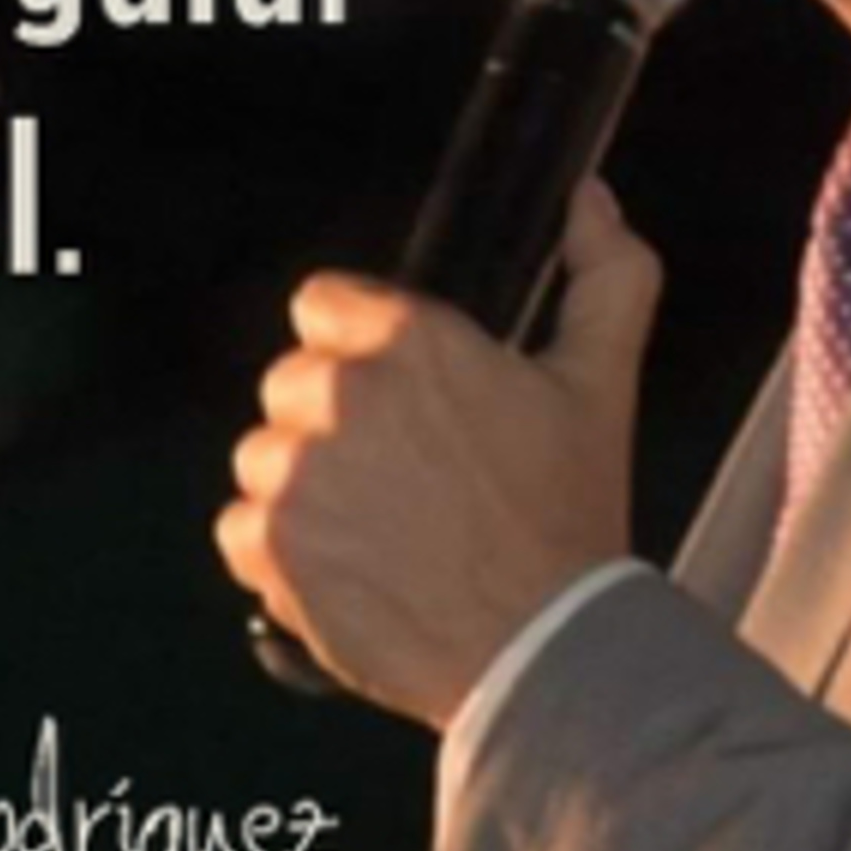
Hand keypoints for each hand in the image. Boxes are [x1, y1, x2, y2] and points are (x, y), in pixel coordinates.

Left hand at [215, 178, 660, 726]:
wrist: (543, 651)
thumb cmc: (570, 520)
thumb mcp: (603, 386)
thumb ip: (608, 277)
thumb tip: (593, 200)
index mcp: (412, 341)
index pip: (324, 305)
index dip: (360, 349)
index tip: (400, 398)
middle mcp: (342, 395)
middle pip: (294, 383)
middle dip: (337, 422)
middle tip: (406, 477)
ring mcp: (298, 474)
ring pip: (266, 456)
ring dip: (308, 487)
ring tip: (382, 530)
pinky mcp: (271, 548)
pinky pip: (243, 528)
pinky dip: (284, 552)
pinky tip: (351, 568)